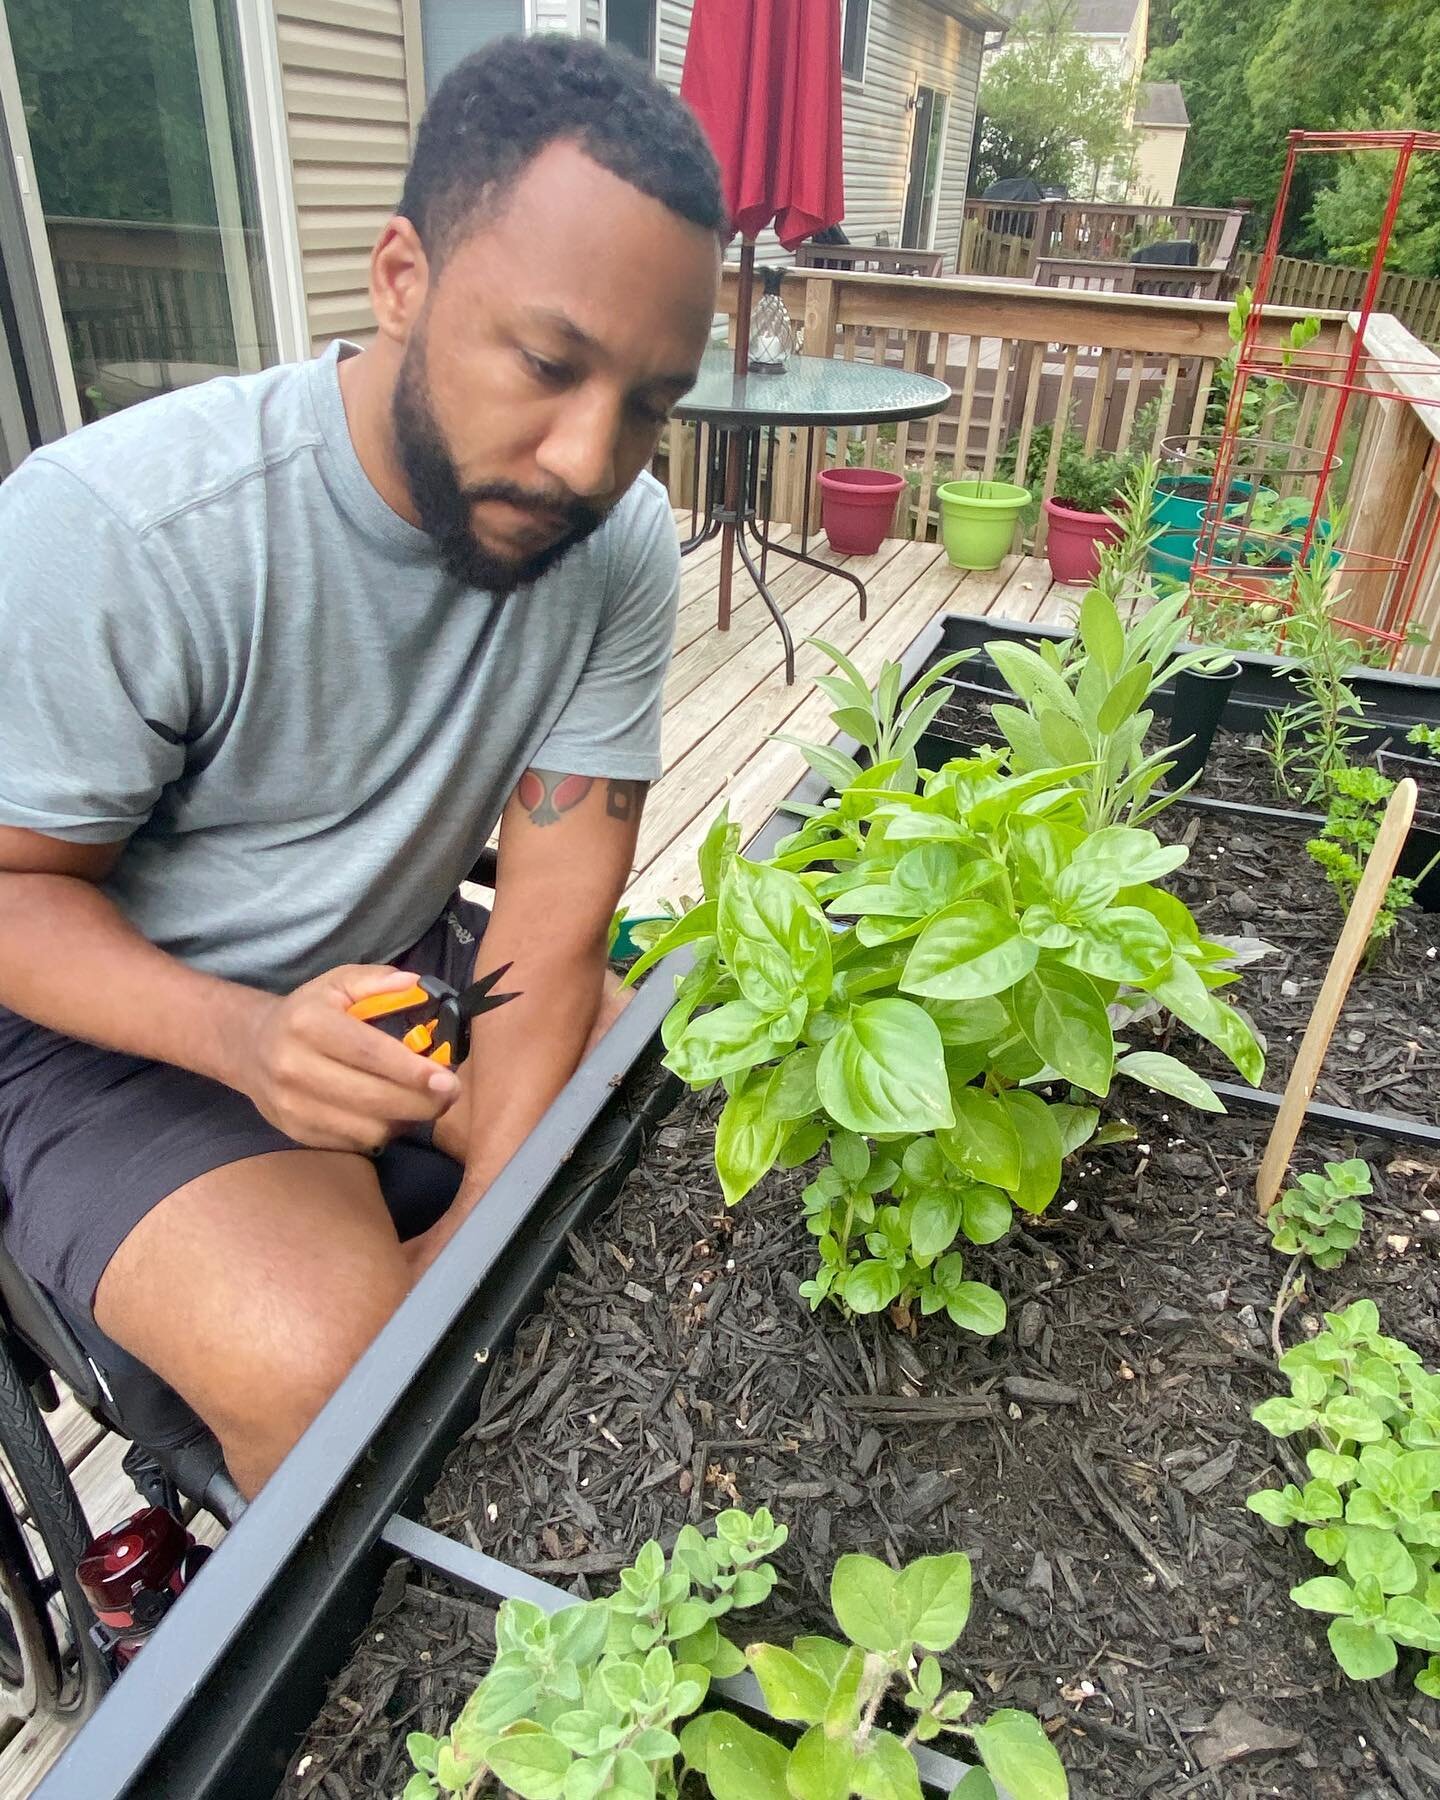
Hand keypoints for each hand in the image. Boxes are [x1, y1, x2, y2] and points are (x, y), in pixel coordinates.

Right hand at [236, 965, 461, 1152]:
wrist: (250, 1048)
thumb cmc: (307, 1012)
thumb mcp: (337, 983)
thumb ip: (378, 980)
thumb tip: (418, 986)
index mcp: (308, 1024)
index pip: (367, 1052)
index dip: (409, 1069)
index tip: (445, 1077)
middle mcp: (294, 1067)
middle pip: (372, 1098)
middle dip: (421, 1101)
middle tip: (449, 1092)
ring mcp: (293, 1106)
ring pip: (368, 1129)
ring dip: (405, 1119)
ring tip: (419, 1099)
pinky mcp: (297, 1133)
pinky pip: (355, 1143)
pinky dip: (382, 1131)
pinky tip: (390, 1112)